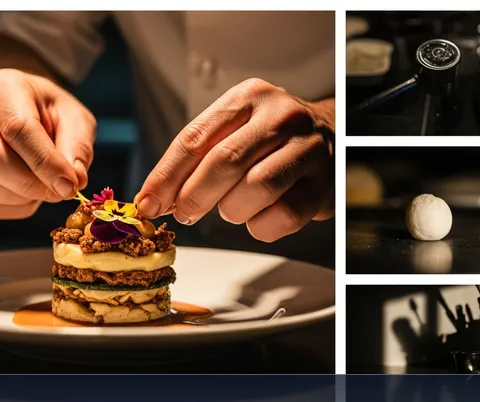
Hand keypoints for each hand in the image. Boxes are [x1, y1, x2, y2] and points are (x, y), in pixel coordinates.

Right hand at [0, 69, 95, 218]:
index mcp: (3, 87)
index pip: (17, 128)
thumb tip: (74, 180)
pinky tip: (29, 193)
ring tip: (44, 186)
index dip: (44, 163)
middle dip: (29, 184)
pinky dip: (13, 207)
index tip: (69, 186)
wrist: (26, 110)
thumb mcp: (76, 118)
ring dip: (20, 197)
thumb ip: (77, 146)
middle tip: (60, 191)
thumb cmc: (52, 112)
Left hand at [135, 78, 334, 242]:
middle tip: (184, 213)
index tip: (148, 203)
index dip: (166, 176)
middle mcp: (280, 117)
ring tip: (231, 208)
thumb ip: (195, 157)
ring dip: (232, 209)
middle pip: (224, 162)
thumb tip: (154, 198)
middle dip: (195, 196)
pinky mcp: (324, 184)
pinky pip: (284, 215)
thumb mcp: (231, 129)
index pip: (195, 139)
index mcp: (247, 98)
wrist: (331, 134)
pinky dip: (261, 226)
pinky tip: (257, 217)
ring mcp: (308, 149)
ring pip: (257, 188)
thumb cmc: (267, 137)